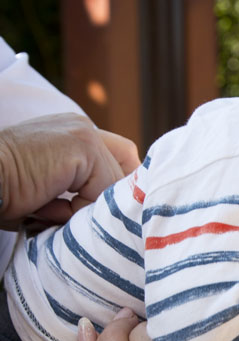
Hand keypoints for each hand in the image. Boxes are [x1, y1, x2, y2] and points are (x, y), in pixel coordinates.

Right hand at [0, 113, 139, 228]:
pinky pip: (102, 192)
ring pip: (114, 186)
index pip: (121, 159)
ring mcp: (83, 134)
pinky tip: (44, 206)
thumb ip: (81, 191)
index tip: (96, 212)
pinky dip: (77, 210)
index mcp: (72, 133)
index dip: (113, 189)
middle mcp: (81, 127)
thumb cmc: (3, 195)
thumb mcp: (49, 190)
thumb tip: (110, 212)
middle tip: (65, 214)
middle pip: (125, 170)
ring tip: (46, 209)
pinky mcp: (81, 147)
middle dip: (102, 200)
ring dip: (86, 209)